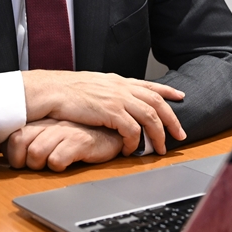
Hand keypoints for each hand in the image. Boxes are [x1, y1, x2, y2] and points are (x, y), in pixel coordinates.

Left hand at [4, 119, 122, 170]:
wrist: (112, 131)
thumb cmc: (79, 136)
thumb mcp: (53, 134)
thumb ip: (31, 140)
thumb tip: (6, 154)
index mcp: (42, 121)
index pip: (12, 136)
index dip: (12, 154)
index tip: (19, 162)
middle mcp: (50, 123)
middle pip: (19, 142)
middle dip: (22, 161)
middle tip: (34, 166)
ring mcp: (64, 131)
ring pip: (35, 152)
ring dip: (39, 165)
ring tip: (51, 163)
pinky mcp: (79, 141)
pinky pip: (57, 159)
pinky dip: (57, 166)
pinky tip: (66, 163)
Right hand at [21, 70, 185, 155]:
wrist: (51, 91)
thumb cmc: (65, 91)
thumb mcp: (92, 85)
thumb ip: (107, 91)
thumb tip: (114, 100)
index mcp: (117, 81)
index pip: (149, 84)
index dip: (167, 90)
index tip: (180, 96)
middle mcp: (121, 87)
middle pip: (156, 102)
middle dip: (171, 119)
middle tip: (180, 134)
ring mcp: (117, 98)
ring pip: (150, 117)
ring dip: (157, 134)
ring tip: (159, 148)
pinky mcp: (110, 112)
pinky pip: (131, 129)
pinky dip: (135, 141)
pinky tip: (131, 150)